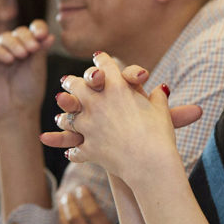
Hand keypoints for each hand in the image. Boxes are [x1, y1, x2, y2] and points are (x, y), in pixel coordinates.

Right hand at [0, 20, 53, 121]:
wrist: (16, 111)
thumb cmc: (29, 92)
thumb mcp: (37, 69)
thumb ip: (41, 51)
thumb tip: (50, 35)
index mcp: (30, 46)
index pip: (34, 29)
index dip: (38, 28)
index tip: (43, 35)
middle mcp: (15, 47)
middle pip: (19, 31)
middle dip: (27, 37)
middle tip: (33, 48)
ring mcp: (0, 52)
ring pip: (4, 37)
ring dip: (14, 43)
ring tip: (22, 55)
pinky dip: (0, 51)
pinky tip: (9, 60)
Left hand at [42, 53, 183, 181]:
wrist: (151, 164)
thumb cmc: (160, 134)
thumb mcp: (161, 111)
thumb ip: (158, 97)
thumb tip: (161, 89)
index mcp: (117, 87)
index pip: (105, 64)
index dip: (102, 60)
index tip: (99, 59)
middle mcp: (98, 102)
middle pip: (76, 85)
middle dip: (72, 83)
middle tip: (68, 82)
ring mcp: (89, 125)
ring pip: (68, 114)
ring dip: (64, 114)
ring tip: (61, 114)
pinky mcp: (87, 147)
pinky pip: (74, 147)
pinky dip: (74, 151)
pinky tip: (72, 151)